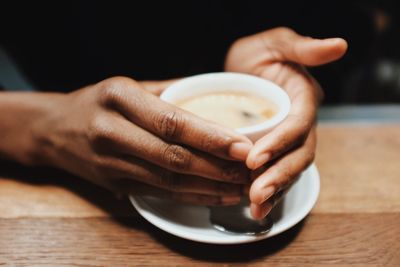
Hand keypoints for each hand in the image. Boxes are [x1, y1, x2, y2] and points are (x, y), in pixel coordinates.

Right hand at [28, 77, 252, 204]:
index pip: (171, 121)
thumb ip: (169, 90)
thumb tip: (212, 92)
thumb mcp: (127, 85)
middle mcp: (111, 132)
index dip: (209, 136)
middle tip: (250, 169)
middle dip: (216, 166)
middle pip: (172, 156)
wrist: (54, 130)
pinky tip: (216, 196)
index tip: (242, 145)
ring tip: (241, 186)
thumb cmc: (97, 101)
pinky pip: (159, 194)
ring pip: (169, 181)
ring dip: (209, 187)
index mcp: (118, 98)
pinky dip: (191, 197)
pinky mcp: (114, 185)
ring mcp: (110, 164)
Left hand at [225, 27, 346, 217]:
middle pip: (298, 155)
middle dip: (279, 175)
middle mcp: (301, 124)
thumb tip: (339, 46)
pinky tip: (256, 207)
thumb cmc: (258, 54)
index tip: (254, 158)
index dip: (280, 142)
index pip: (297, 125)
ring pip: (290, 169)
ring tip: (256, 207)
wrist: (242, 69)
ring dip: (275, 190)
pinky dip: (270, 191)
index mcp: (303, 99)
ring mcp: (290, 140)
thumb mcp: (277, 44)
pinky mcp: (276, 151)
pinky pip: (277, 173)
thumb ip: (302, 48)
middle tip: (256, 194)